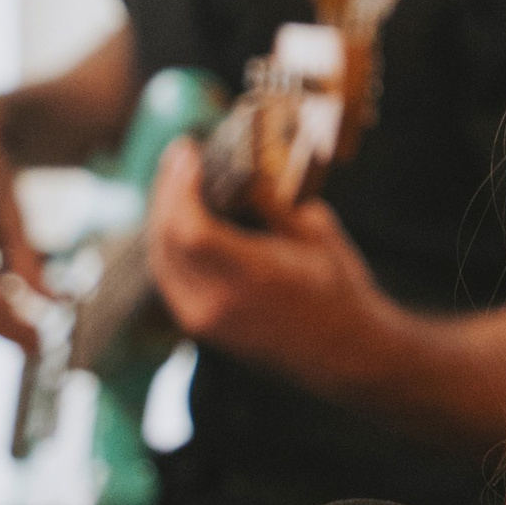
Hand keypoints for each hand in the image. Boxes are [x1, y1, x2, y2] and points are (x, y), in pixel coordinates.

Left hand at [145, 137, 399, 392]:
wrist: (346, 353)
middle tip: (179, 158)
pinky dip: (168, 244)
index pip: (190, 229)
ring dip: (162, 216)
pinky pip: (168, 277)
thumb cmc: (339, 290)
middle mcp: (219, 303)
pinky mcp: (201, 328)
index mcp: (252, 278)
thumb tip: (238, 170)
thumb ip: (272, 202)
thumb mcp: (316, 231)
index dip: (179, 186)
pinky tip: (181, 219)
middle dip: (166, 192)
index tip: (187, 151)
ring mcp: (205, 321)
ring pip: (160, 259)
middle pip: (166, 240)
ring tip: (177, 183)